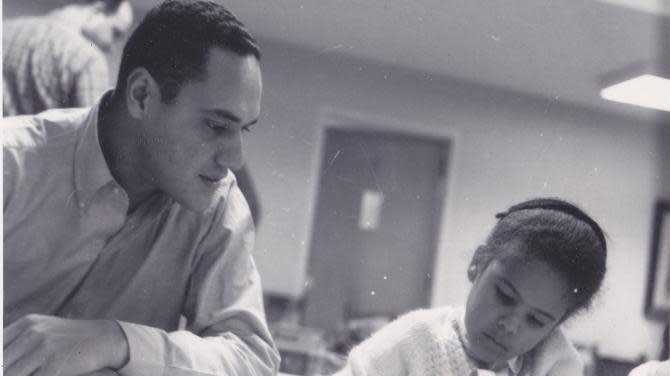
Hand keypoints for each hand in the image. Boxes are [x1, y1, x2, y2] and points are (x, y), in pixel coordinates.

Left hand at [3, 314, 128, 375]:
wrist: (105, 339)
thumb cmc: (72, 340)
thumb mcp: (44, 331)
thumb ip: (20, 342)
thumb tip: (3, 362)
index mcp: (26, 323)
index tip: (6, 366)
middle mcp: (32, 332)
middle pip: (1, 363)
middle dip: (6, 372)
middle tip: (18, 372)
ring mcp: (43, 347)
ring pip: (11, 374)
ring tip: (34, 373)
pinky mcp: (53, 364)